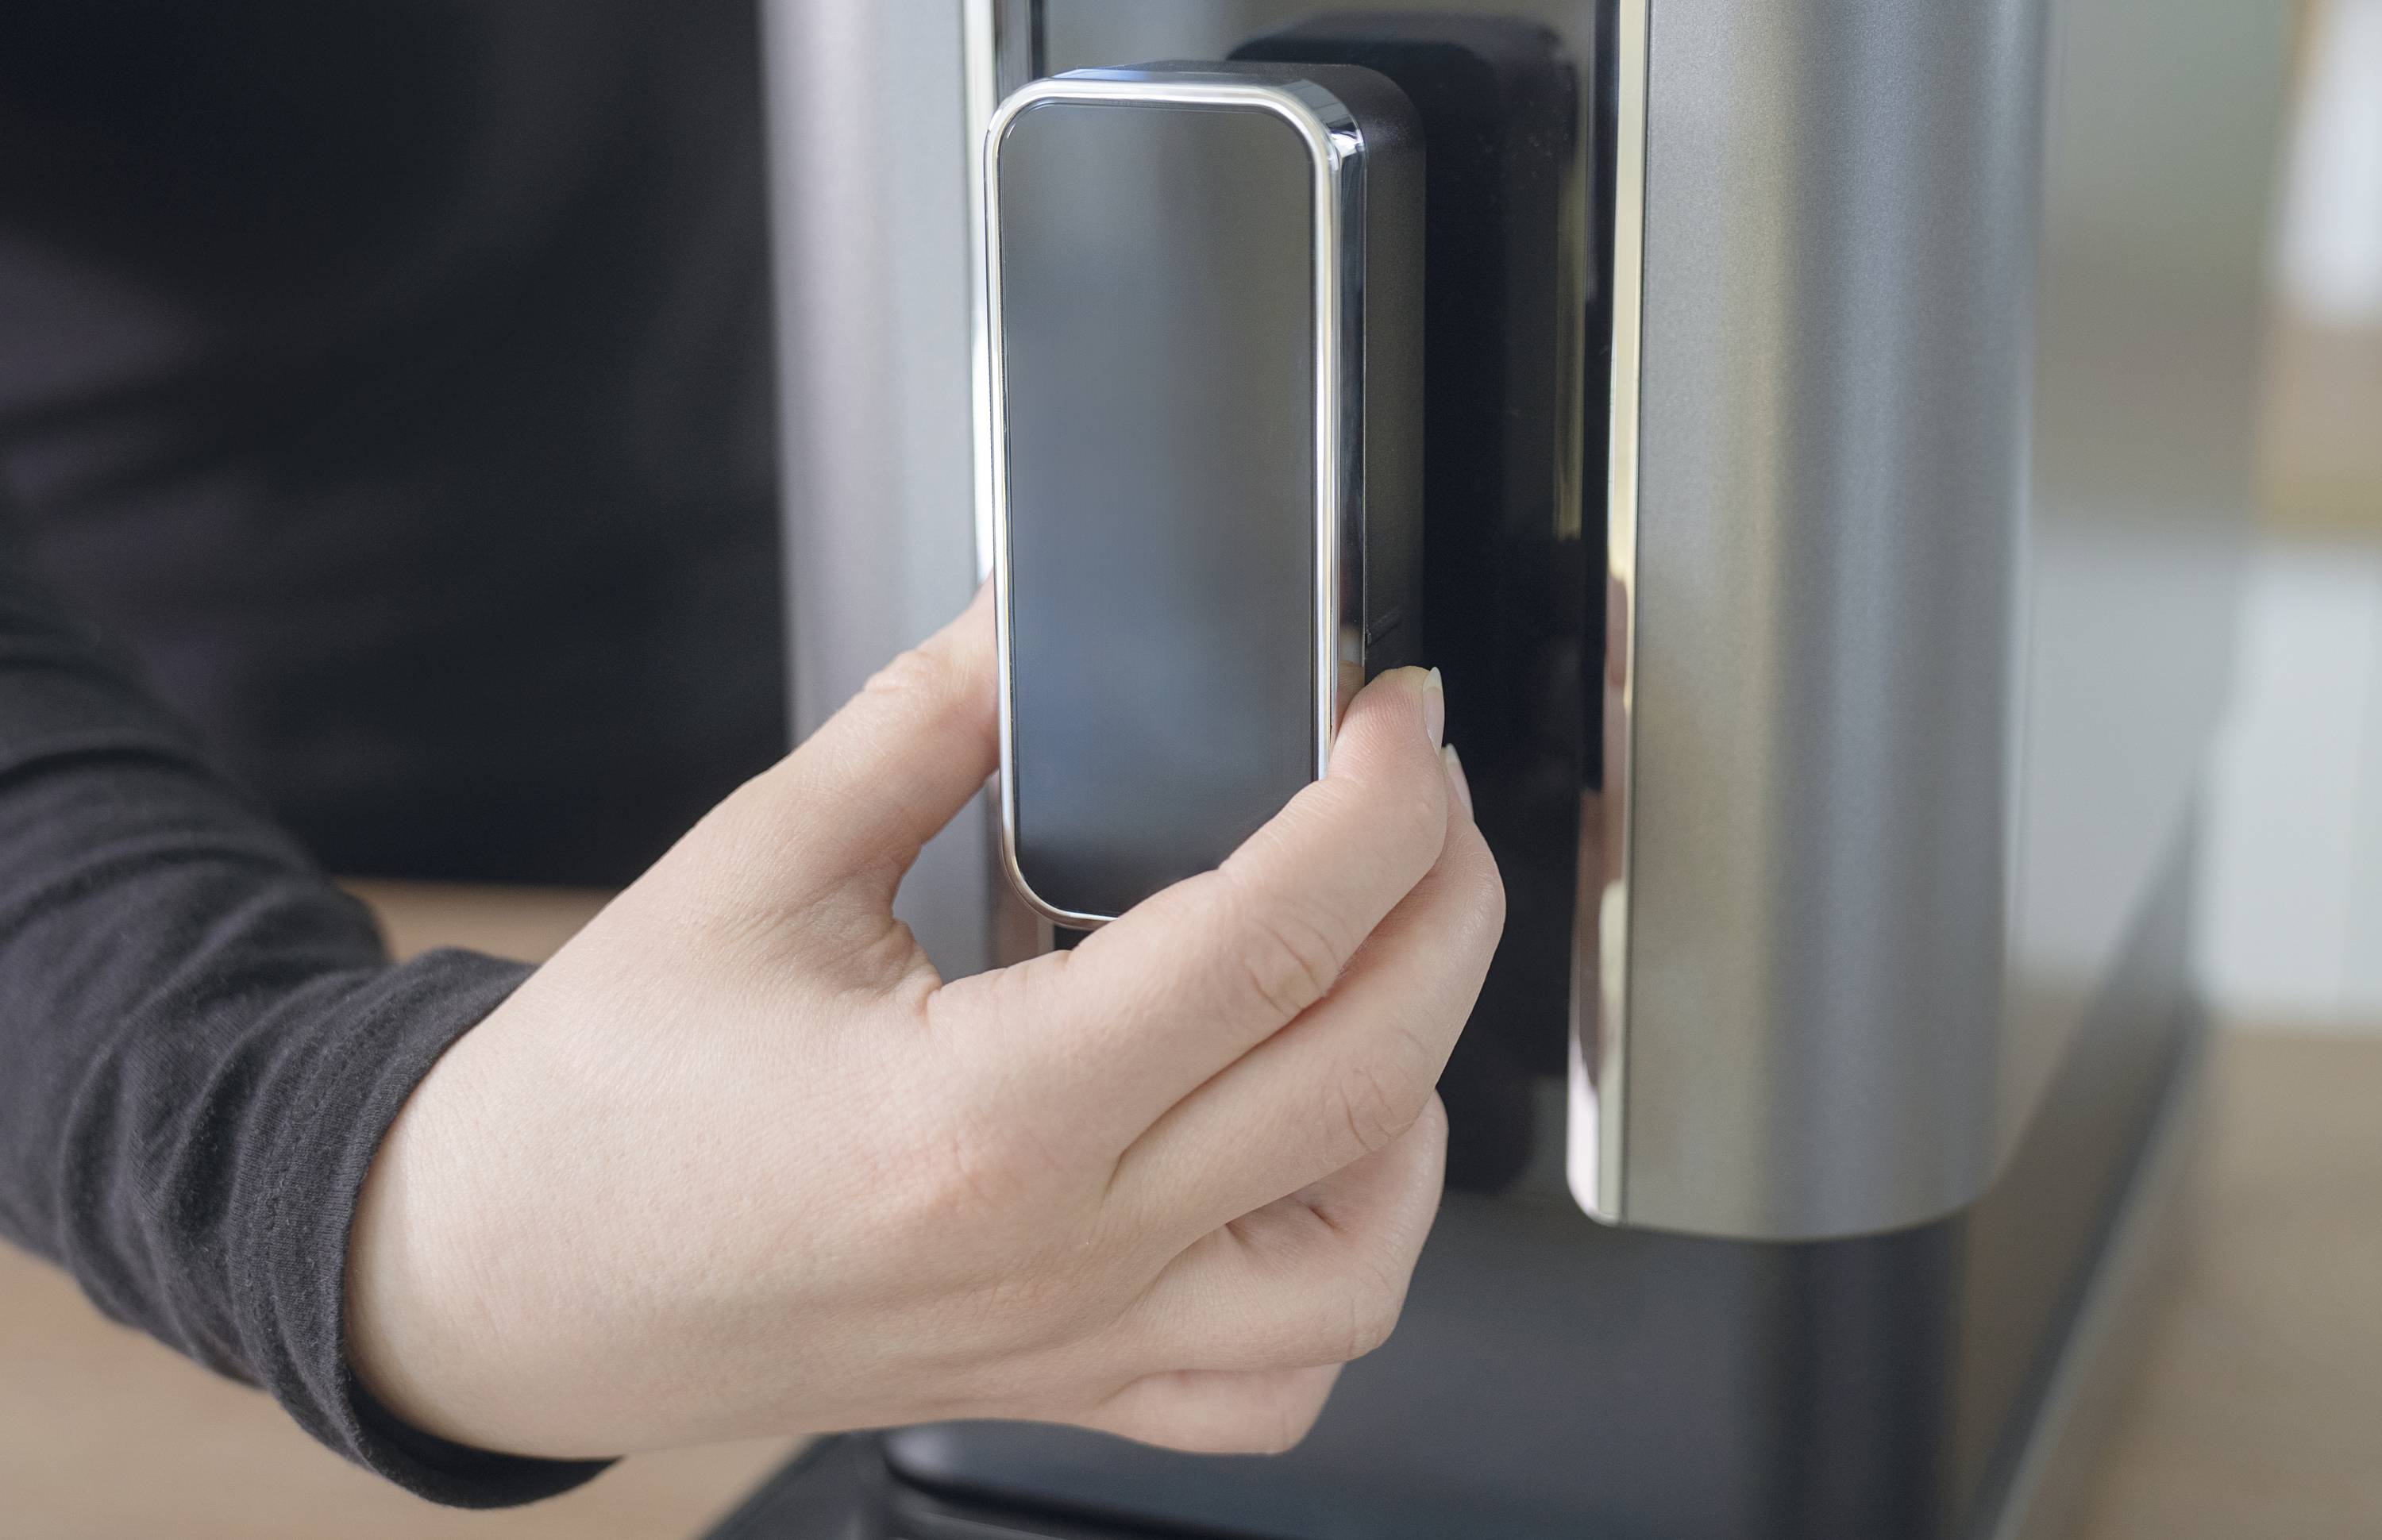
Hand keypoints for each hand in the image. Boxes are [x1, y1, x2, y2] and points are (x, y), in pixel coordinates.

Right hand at [347, 585, 1503, 1459]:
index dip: (1375, 804)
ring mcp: (1077, 1337)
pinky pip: (1279, 1379)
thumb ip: (925, 726)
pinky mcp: (1068, 1379)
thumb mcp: (751, 869)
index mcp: (978, 1115)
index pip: (1267, 941)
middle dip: (1447, 906)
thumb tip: (1037, 617)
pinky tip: (1319, 1159)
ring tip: (1381, 972)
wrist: (499, 1288)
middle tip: (1421, 795)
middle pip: (1365, 1077)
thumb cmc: (598, 1110)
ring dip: (1420, 1095)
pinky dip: (1347, 1266)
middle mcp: (1057, 1249)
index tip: (1397, 719)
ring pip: (1362, 1256)